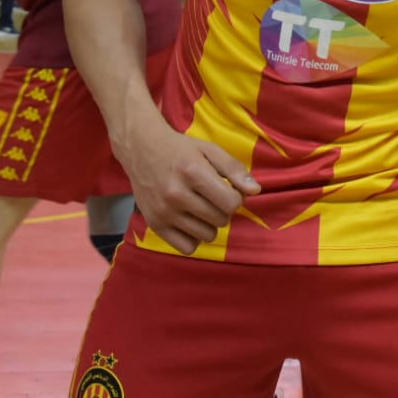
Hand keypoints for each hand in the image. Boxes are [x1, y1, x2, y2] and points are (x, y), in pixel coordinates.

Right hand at [120, 120, 260, 255]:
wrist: (141, 150)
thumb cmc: (181, 150)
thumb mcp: (210, 150)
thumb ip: (235, 169)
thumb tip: (256, 191)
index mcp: (193, 173)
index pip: (232, 203)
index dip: (236, 197)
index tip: (228, 189)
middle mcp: (176, 195)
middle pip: (221, 220)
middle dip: (223, 209)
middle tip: (212, 196)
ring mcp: (164, 212)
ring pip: (207, 236)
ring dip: (210, 224)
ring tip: (200, 207)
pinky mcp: (155, 225)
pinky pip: (188, 247)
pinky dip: (193, 237)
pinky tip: (190, 220)